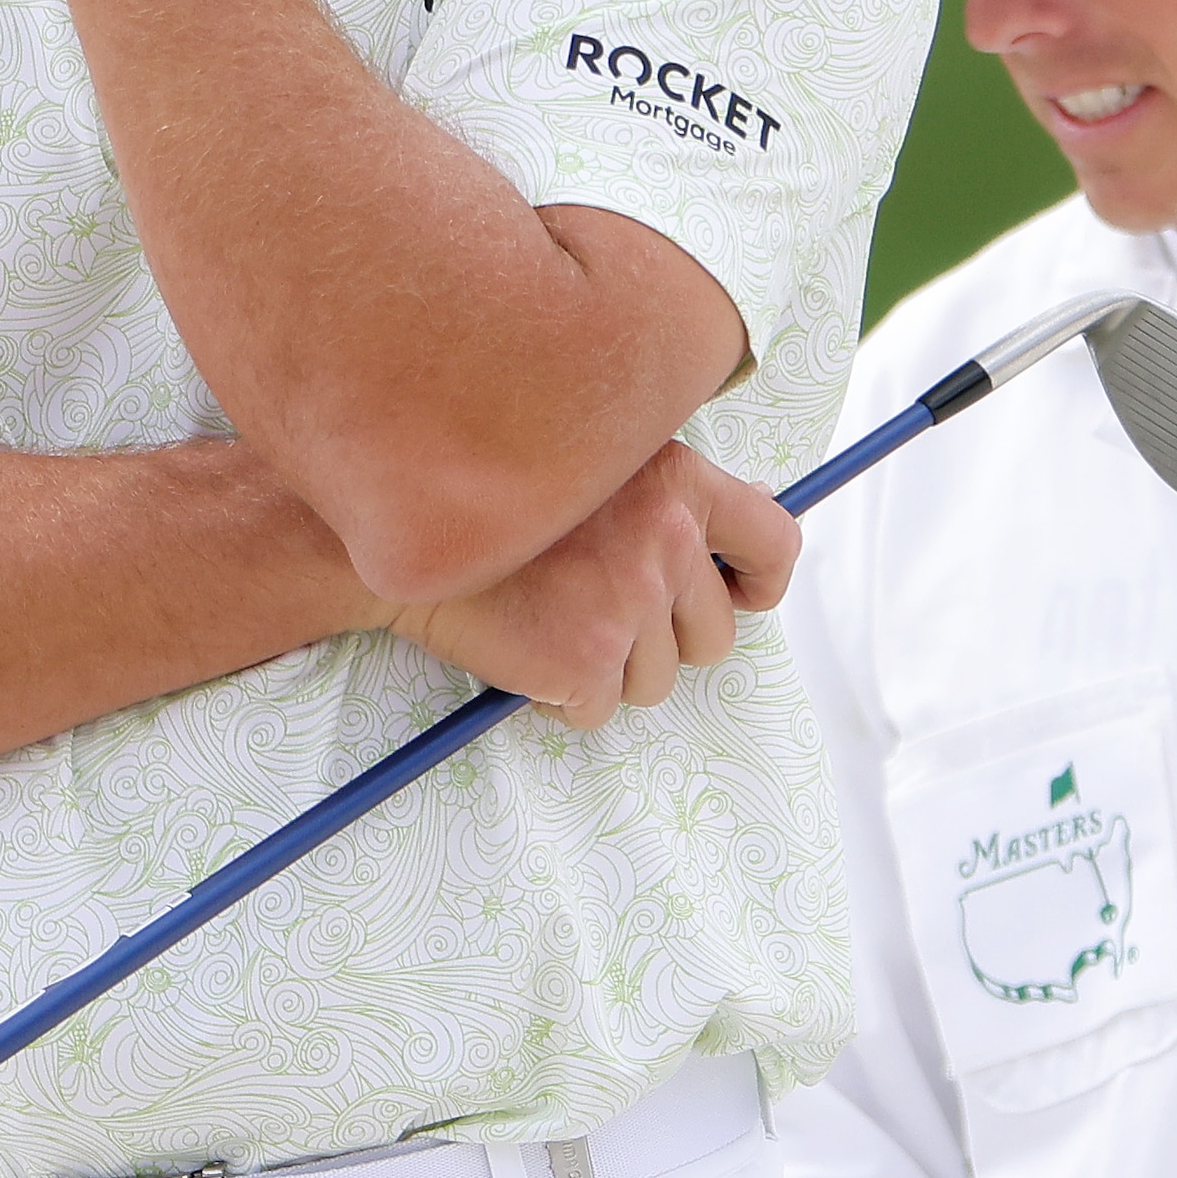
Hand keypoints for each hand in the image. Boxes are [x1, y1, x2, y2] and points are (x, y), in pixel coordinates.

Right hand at [382, 444, 800, 731]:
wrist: (401, 536)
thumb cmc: (493, 503)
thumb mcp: (593, 467)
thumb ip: (663, 496)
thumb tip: (741, 524)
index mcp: (677, 478)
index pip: (775, 541)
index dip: (759, 583)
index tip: (736, 598)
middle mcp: (665, 536)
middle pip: (713, 635)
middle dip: (663, 641)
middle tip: (596, 612)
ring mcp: (629, 599)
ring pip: (656, 681)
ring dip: (607, 670)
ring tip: (548, 619)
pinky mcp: (588, 658)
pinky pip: (598, 711)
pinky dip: (561, 697)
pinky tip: (523, 649)